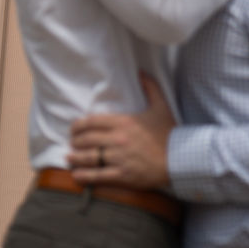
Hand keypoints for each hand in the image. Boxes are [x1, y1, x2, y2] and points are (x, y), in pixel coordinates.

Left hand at [69, 74, 174, 188]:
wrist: (179, 159)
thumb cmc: (169, 132)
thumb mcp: (161, 106)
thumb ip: (150, 87)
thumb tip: (140, 72)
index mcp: (124, 122)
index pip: (92, 121)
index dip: (78, 125)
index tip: (73, 128)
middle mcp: (118, 140)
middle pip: (87, 139)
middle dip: (75, 141)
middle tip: (72, 142)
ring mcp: (119, 158)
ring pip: (89, 158)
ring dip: (75, 157)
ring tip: (69, 157)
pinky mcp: (122, 176)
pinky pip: (98, 175)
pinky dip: (84, 175)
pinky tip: (76, 174)